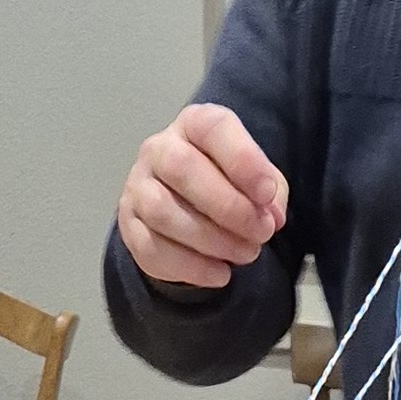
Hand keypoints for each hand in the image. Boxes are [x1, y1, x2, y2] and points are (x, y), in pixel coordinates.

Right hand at [118, 104, 288, 289]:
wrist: (186, 203)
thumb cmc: (226, 181)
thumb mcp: (257, 177)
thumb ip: (270, 191)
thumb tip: (271, 217)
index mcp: (194, 125)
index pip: (212, 128)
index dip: (243, 160)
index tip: (267, 194)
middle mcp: (158, 149)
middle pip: (181, 168)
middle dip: (229, 206)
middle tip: (261, 232)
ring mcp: (137, 187)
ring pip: (163, 212)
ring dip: (212, 240)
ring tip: (246, 254)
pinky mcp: (129, 226)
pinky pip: (151, 249)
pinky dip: (191, 267)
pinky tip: (220, 274)